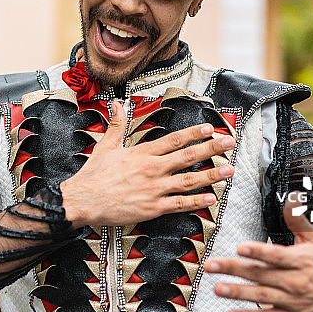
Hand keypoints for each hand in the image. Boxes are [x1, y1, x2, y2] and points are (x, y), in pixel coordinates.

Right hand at [60, 101, 234, 227]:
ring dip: (211, 175)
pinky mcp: (152, 207)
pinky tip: (211, 198)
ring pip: (188, 180)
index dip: (194, 133)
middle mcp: (152, 169)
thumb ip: (116, 124)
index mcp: (142, 153)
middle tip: (229, 143)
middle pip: (187, 156)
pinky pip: (179, 204)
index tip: (210, 128)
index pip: (173, 140)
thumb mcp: (105, 145)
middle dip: (211, 149)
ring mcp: (154, 189)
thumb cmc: (93, 175)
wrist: (83, 200)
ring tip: (229, 170)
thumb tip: (118, 104)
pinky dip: (196, 201)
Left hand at [204, 196, 312, 311]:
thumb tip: (292, 196)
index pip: (276, 255)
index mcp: (300, 261)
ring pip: (261, 296)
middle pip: (261, 274)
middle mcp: (295, 281)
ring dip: (238, 293)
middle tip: (210, 265)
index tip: (240, 247)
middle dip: (234, 269)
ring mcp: (291, 301)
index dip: (258, 251)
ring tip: (217, 288)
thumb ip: (298, 219)